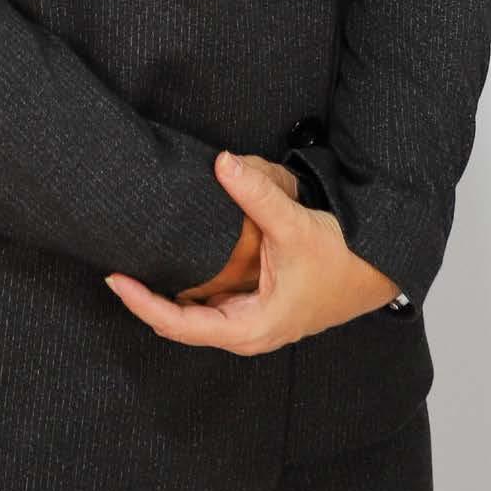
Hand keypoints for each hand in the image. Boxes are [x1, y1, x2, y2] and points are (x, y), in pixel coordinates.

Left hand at [103, 150, 400, 354]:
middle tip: (113, 264)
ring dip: (165, 289)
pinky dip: (189, 279)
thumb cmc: (342, 259)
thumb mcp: (296, 226)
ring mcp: (248, 318)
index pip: (179, 324)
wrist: (377, 270)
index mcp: (249, 327)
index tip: (114, 279)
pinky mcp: (254, 302)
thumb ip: (257, 194)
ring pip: (193, 309)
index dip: (142, 302)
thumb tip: (222, 162)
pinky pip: (210, 295)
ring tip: (132, 260)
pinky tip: (172, 256)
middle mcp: (244, 329)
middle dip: (146, 295)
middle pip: (179, 320)